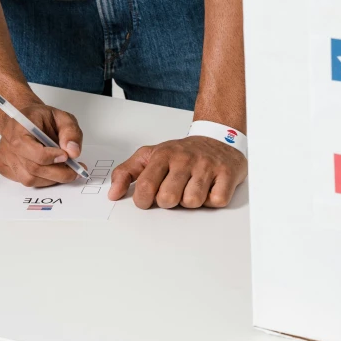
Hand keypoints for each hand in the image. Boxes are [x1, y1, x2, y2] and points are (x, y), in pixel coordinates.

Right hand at [0, 102, 84, 186]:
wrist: (24, 119)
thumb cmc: (41, 118)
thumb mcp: (62, 117)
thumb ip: (71, 132)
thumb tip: (73, 152)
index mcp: (20, 128)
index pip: (32, 149)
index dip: (51, 157)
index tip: (66, 156)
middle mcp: (9, 144)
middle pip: (33, 168)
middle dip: (59, 173)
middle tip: (75, 171)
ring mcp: (5, 157)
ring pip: (29, 179)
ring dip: (51, 178)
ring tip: (64, 170)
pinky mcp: (4, 167)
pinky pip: (25, 180)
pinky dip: (41, 179)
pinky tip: (49, 169)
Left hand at [108, 136, 246, 208]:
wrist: (218, 138)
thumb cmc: (183, 152)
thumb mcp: (150, 156)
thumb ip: (127, 173)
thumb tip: (113, 194)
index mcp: (164, 155)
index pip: (145, 187)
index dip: (144, 200)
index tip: (148, 198)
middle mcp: (185, 159)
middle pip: (168, 199)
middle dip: (170, 201)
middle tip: (175, 190)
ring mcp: (207, 165)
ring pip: (192, 202)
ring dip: (192, 201)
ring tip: (193, 187)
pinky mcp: (227, 174)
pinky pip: (216, 201)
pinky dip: (213, 200)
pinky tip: (210, 187)